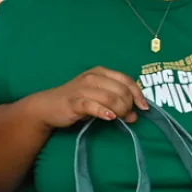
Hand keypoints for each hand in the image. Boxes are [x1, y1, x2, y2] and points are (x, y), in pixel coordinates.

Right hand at [30, 67, 148, 128]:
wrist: (47, 106)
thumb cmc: (76, 101)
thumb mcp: (98, 99)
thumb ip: (117, 104)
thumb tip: (135, 115)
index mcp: (101, 72)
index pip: (126, 80)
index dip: (138, 94)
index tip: (144, 108)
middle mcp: (93, 77)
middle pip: (121, 91)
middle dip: (128, 105)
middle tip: (127, 116)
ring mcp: (82, 89)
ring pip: (110, 98)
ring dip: (120, 110)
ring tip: (119, 118)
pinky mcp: (74, 102)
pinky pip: (92, 106)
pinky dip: (104, 112)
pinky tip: (110, 118)